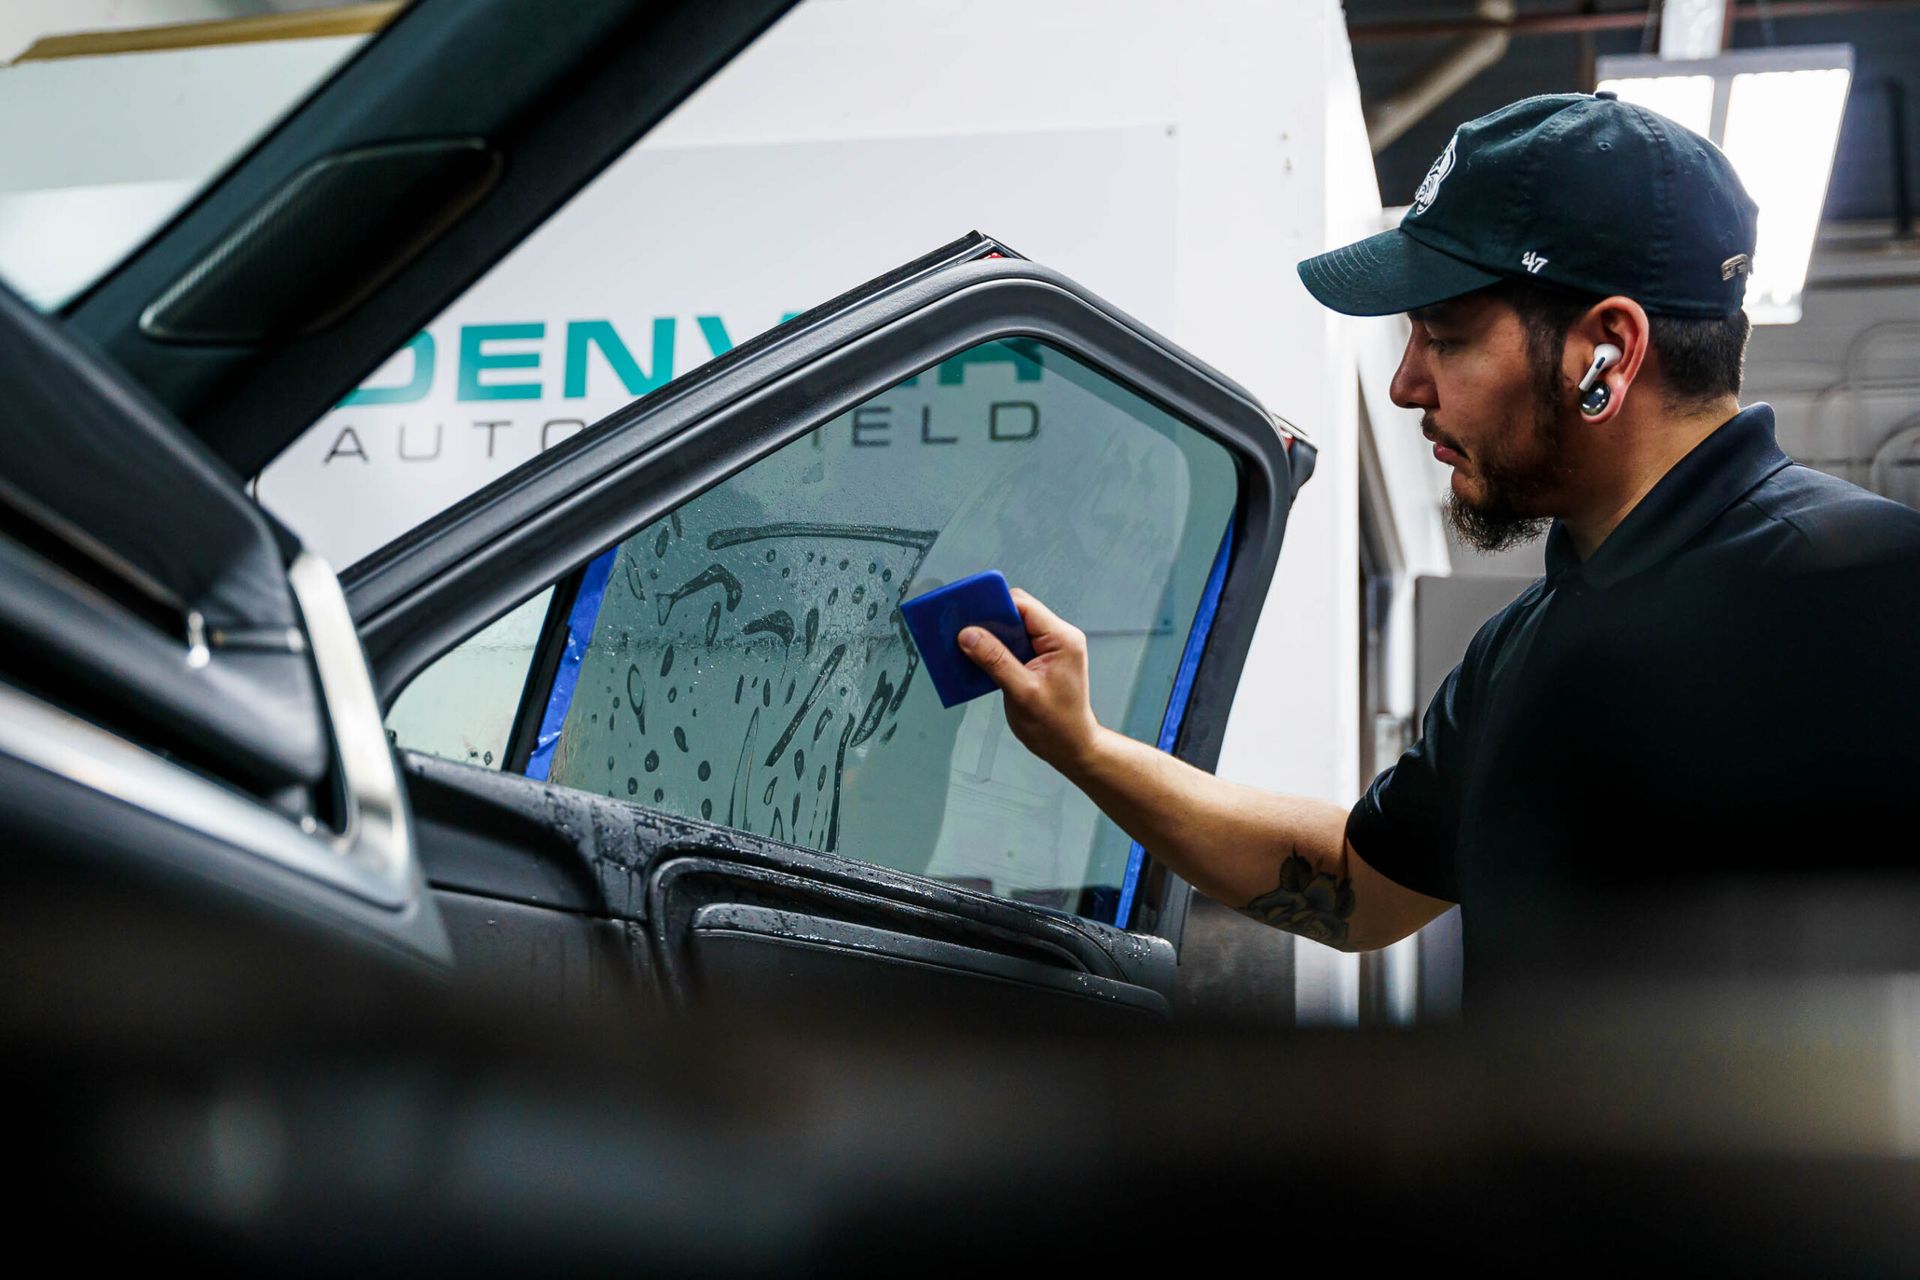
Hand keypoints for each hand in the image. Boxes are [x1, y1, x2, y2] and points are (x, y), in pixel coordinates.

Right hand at [958, 587, 1103, 771]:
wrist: (1070, 747)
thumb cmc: (1057, 725)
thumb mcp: (1022, 692)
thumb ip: (995, 660)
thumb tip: (969, 635)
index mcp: (1062, 639)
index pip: (1024, 606)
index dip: (995, 605)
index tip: (969, 611)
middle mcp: (1057, 638)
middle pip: (1016, 614)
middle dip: (988, 622)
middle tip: (962, 630)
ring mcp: (1047, 649)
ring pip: (1011, 630)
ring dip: (989, 638)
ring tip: (966, 646)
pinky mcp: (1037, 660)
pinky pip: (1011, 646)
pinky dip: (993, 652)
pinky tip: (977, 661)